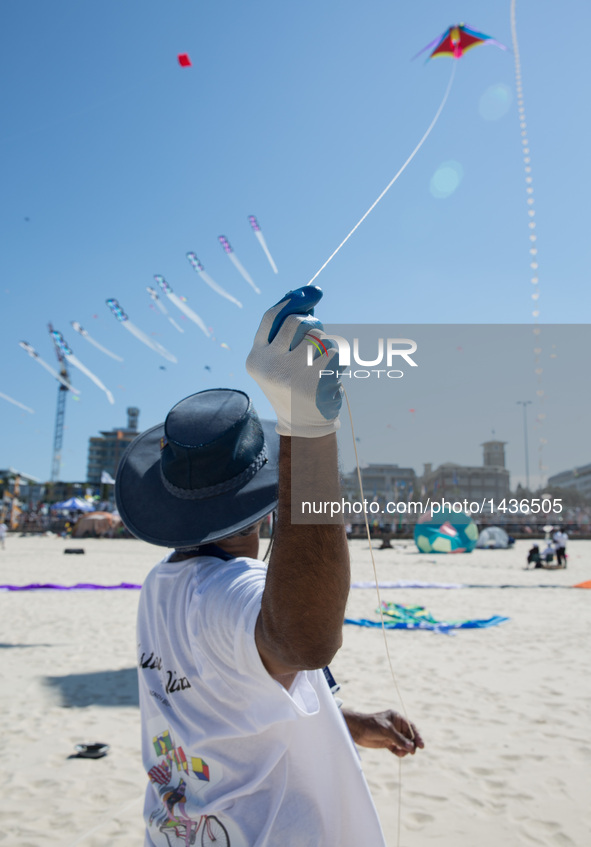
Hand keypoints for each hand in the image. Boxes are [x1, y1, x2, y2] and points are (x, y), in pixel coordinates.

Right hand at [246, 287, 342, 437]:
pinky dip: (338, 361)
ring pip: (320, 337)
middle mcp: (269, 365)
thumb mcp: (278, 362)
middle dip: (312, 324)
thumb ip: (285, 334)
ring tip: (321, 366)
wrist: (304, 425)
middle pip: (297, 322)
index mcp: (256, 359)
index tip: (308, 294)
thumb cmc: (293, 385)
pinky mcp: (316, 381)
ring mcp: (292, 374)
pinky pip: (335, 354)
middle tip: (317, 335)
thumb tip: (306, 297)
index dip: (290, 302)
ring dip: (326, 346)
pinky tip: (330, 378)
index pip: (271, 318)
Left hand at [342, 708, 424, 757]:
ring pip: (404, 744)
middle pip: (408, 736)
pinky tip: (399, 754)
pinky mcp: (386, 743)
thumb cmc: (371, 725)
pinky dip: (399, 752)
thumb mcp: (386, 730)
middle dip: (411, 744)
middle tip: (413, 752)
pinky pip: (397, 748)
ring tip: (404, 753)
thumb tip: (411, 747)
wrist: (356, 730)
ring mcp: (391, 735)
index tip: (422, 745)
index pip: (411, 727)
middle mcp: (395, 726)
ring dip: (405, 749)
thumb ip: (399, 739)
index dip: (417, 736)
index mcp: (396, 718)